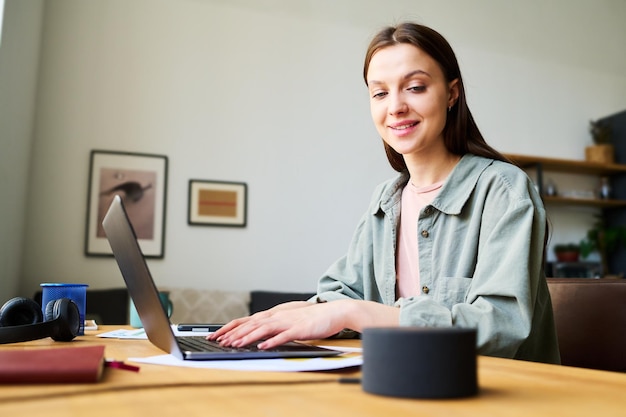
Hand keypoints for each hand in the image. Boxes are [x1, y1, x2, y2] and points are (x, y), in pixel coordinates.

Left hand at [207, 300, 352, 349]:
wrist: (334, 312)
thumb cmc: (313, 318)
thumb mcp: (290, 320)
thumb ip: (275, 326)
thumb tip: (260, 335)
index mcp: (275, 314)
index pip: (248, 320)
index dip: (231, 327)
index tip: (217, 335)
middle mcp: (278, 316)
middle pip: (252, 323)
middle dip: (234, 333)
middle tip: (219, 341)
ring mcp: (288, 322)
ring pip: (264, 329)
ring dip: (248, 337)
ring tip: (235, 344)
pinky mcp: (299, 329)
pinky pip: (283, 336)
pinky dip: (272, 341)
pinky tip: (263, 346)